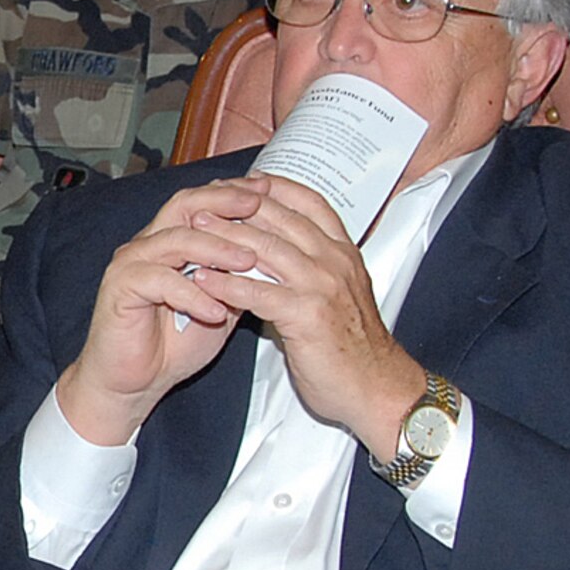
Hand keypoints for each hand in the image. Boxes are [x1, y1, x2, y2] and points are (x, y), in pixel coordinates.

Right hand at [56, 176, 275, 444]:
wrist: (136, 382)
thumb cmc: (175, 343)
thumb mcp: (220, 304)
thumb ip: (238, 278)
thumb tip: (276, 256)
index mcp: (171, 240)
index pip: (202, 202)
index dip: (233, 193)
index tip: (268, 191)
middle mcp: (148, 243)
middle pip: (185, 205)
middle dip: (224, 203)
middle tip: (258, 206)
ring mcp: (131, 263)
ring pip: (175, 240)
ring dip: (216, 250)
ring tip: (248, 263)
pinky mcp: (120, 288)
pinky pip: (160, 281)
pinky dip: (192, 295)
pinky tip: (217, 311)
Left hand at [185, 177, 424, 457]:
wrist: (376, 388)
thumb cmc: (354, 347)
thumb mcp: (341, 294)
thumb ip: (316, 269)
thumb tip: (279, 255)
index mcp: (344, 252)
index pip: (310, 203)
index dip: (275, 187)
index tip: (245, 181)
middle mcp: (334, 261)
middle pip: (280, 219)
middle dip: (238, 206)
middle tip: (204, 201)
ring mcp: (322, 286)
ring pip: (265, 249)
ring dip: (224, 237)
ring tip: (193, 230)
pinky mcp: (306, 315)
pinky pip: (257, 292)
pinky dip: (226, 284)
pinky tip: (202, 279)